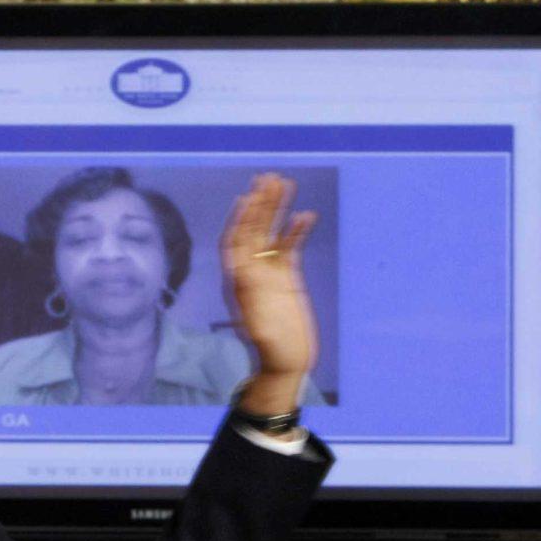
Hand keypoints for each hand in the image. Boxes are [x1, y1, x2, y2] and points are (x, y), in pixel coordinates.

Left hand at [221, 174, 318, 412]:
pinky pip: (290, 246)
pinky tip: (306, 215)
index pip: (233, 242)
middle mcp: (250, 272)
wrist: (286, 362)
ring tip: (283, 181)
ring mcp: (268, 272)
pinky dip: (297, 230)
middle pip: (252, 230)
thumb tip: (245, 274)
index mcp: (237, 281)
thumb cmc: (271, 349)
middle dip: (259, 204)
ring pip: (271, 233)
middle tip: (267, 177)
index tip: (246, 198)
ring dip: (276, 208)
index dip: (238, 219)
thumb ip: (252, 299)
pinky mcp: (287, 276)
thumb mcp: (258, 324)